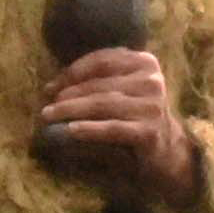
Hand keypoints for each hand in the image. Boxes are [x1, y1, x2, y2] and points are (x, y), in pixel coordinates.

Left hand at [40, 47, 200, 209]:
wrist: (167, 151)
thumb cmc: (136, 117)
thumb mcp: (122, 90)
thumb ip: (98, 80)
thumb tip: (52, 86)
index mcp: (145, 62)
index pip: (102, 61)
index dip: (72, 72)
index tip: (50, 87)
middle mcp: (152, 80)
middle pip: (100, 84)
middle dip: (68, 94)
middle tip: (46, 106)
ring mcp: (153, 106)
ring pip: (103, 104)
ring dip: (72, 110)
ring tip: (49, 117)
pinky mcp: (149, 132)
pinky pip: (112, 128)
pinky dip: (90, 129)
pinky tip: (70, 131)